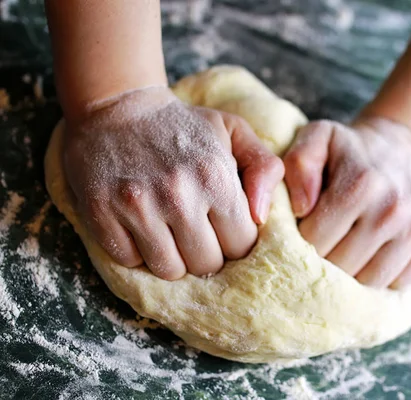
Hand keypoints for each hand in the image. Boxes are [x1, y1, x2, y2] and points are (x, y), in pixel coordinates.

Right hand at [64, 87, 282, 279]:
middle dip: (207, 253)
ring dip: (173, 258)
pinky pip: (129, 261)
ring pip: (169, 270)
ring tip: (170, 231)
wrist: (118, 106)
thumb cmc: (184, 125)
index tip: (224, 227)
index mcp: (216, 177)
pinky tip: (140, 226)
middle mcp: (178, 195)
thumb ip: (265, 168)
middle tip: (197, 230)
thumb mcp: (235, 131)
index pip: (241, 245)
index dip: (235, 241)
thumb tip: (260, 217)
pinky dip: (137, 252)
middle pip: (206, 264)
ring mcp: (136, 206)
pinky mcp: (99, 213)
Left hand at [284, 117, 410, 287]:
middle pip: (343, 265)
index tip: (307, 227)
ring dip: (353, 274)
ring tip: (348, 250)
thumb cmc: (349, 148)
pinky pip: (399, 281)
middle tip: (326, 242)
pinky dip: (383, 276)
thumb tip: (301, 207)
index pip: (316, 240)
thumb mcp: (318, 138)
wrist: (401, 144)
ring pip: (371, 281)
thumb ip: (298, 163)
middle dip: (326, 259)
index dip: (303, 239)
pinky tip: (374, 253)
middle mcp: (393, 208)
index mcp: (360, 184)